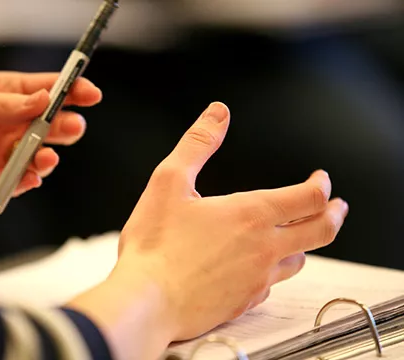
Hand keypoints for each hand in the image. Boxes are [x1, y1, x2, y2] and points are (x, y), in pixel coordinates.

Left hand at [0, 72, 101, 198]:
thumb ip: (2, 105)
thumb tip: (43, 100)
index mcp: (2, 94)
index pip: (44, 90)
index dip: (70, 91)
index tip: (90, 94)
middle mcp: (6, 124)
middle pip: (47, 125)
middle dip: (64, 126)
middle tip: (72, 128)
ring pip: (37, 156)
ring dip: (48, 157)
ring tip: (47, 157)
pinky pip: (18, 181)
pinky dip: (28, 181)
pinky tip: (31, 177)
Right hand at [67, 102, 347, 359]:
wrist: (146, 301)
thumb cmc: (155, 245)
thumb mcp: (169, 182)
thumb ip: (197, 144)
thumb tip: (218, 113)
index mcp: (251, 214)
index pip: (309, 197)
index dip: (321, 185)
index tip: (320, 179)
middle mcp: (264, 248)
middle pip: (321, 231)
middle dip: (334, 214)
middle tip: (338, 207)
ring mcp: (257, 279)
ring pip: (298, 260)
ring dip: (303, 244)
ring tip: (296, 237)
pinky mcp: (244, 303)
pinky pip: (271, 286)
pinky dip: (272, 272)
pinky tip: (257, 269)